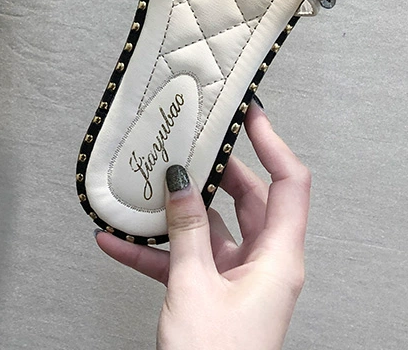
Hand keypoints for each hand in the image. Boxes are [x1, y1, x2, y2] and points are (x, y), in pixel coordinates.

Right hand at [96, 105, 310, 349]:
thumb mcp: (195, 287)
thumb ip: (187, 229)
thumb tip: (180, 181)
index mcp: (278, 259)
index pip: (290, 184)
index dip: (273, 144)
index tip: (250, 113)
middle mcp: (264, 264)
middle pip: (248, 198)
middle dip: (216, 170)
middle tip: (192, 140)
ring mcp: (237, 279)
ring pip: (211, 227)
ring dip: (176, 212)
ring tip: (147, 186)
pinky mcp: (212, 294)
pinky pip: (185, 260)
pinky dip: (154, 250)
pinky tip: (118, 241)